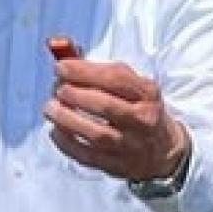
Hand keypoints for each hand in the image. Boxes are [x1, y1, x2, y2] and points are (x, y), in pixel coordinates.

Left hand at [45, 58, 189, 180]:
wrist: (162, 150)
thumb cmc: (137, 108)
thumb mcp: (127, 83)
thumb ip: (92, 66)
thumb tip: (58, 46)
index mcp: (147, 93)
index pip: (116, 78)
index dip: (84, 71)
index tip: (60, 67)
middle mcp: (142, 119)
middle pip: (106, 106)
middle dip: (75, 95)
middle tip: (57, 89)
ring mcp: (131, 145)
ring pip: (97, 134)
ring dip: (68, 119)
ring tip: (50, 108)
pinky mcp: (118, 165)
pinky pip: (88, 156)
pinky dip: (67, 143)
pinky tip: (56, 130)